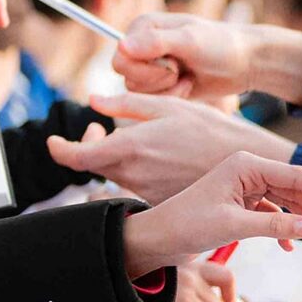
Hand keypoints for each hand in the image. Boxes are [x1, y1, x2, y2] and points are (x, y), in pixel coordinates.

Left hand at [49, 93, 296, 205]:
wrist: (247, 167)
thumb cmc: (212, 130)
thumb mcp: (170, 106)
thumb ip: (126, 104)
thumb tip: (94, 101)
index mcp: (129, 146)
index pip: (73, 156)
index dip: (57, 148)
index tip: (54, 141)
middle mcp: (133, 173)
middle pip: (92, 164)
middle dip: (90, 146)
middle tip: (101, 131)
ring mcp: (146, 190)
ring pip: (114, 174)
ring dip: (116, 158)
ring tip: (142, 141)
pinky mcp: (160, 200)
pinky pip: (137, 186)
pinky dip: (138, 172)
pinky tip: (163, 159)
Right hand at [112, 13, 301, 102]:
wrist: (246, 63)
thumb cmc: (222, 45)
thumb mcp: (191, 41)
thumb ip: (157, 43)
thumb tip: (122, 46)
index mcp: (143, 27)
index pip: (120, 59)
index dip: (144, 69)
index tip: (174, 64)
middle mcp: (141, 46)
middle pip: (126, 77)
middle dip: (157, 80)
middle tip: (181, 71)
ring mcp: (150, 66)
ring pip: (138, 92)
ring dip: (167, 90)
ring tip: (188, 77)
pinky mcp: (161, 85)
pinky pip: (152, 100)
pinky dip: (173, 97)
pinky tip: (189, 85)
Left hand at [121, 151, 301, 277]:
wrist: (156, 238)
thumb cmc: (186, 225)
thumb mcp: (232, 226)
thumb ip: (274, 226)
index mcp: (247, 166)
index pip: (298, 177)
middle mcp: (249, 172)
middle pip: (298, 188)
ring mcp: (247, 187)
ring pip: (289, 202)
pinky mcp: (242, 203)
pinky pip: (274, 213)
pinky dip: (286, 229)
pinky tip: (293, 247)